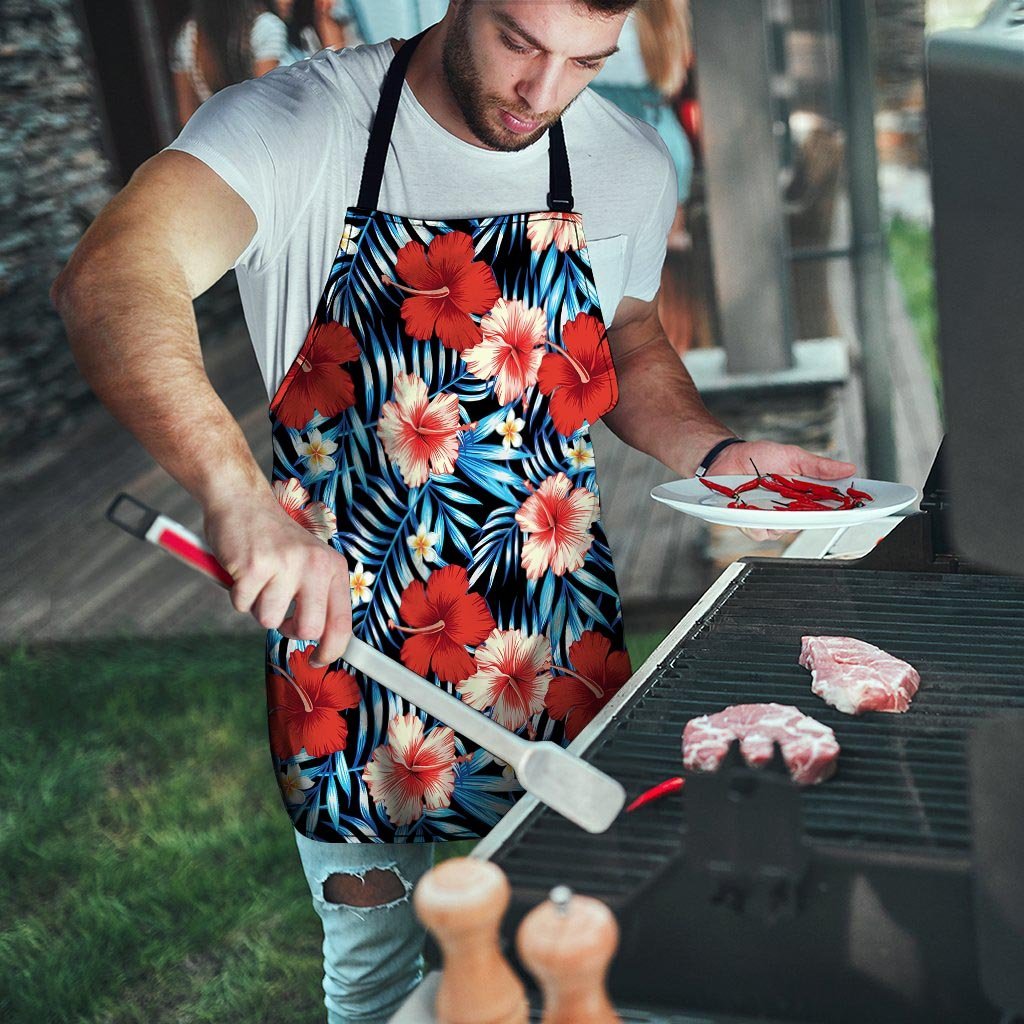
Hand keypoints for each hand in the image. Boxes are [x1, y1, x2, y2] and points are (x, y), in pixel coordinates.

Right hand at [203, 490, 351, 667]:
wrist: (242, 501)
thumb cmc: (274, 540)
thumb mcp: (309, 562)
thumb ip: (318, 596)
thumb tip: (323, 643)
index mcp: (333, 567)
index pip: (342, 622)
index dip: (331, 650)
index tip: (318, 660)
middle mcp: (315, 565)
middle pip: (308, 629)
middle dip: (289, 630)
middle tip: (279, 612)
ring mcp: (285, 564)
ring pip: (269, 620)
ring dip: (258, 606)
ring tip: (259, 579)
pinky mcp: (254, 566)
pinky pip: (242, 605)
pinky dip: (237, 594)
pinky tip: (243, 570)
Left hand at [707, 440, 856, 542]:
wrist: (727, 458)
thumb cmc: (759, 457)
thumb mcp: (793, 456)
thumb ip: (819, 466)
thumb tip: (848, 468)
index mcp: (804, 495)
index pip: (829, 508)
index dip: (843, 511)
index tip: (857, 509)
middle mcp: (790, 510)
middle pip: (809, 523)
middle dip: (810, 516)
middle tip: (806, 503)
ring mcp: (771, 518)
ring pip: (784, 531)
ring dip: (780, 518)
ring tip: (772, 500)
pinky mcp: (751, 523)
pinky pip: (760, 532)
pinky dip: (758, 522)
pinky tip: (753, 509)